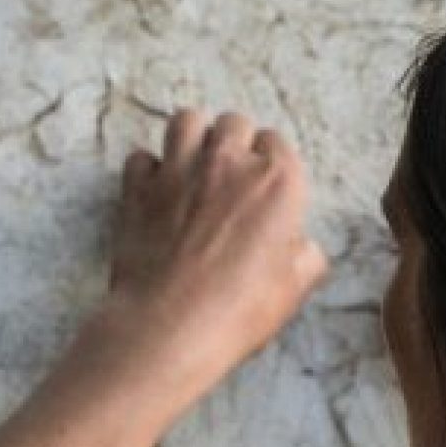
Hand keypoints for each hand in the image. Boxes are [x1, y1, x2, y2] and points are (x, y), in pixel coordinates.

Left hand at [94, 108, 328, 400]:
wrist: (171, 326)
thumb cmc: (240, 309)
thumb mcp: (295, 288)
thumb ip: (306, 254)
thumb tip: (302, 246)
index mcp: (277, 181)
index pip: (277, 143)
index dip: (272, 165)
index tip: (266, 187)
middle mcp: (229, 163)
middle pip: (234, 123)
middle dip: (235, 142)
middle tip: (232, 175)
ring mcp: (179, 170)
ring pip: (186, 121)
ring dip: (193, 137)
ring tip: (194, 164)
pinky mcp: (139, 187)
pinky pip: (141, 157)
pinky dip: (148, 169)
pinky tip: (156, 190)